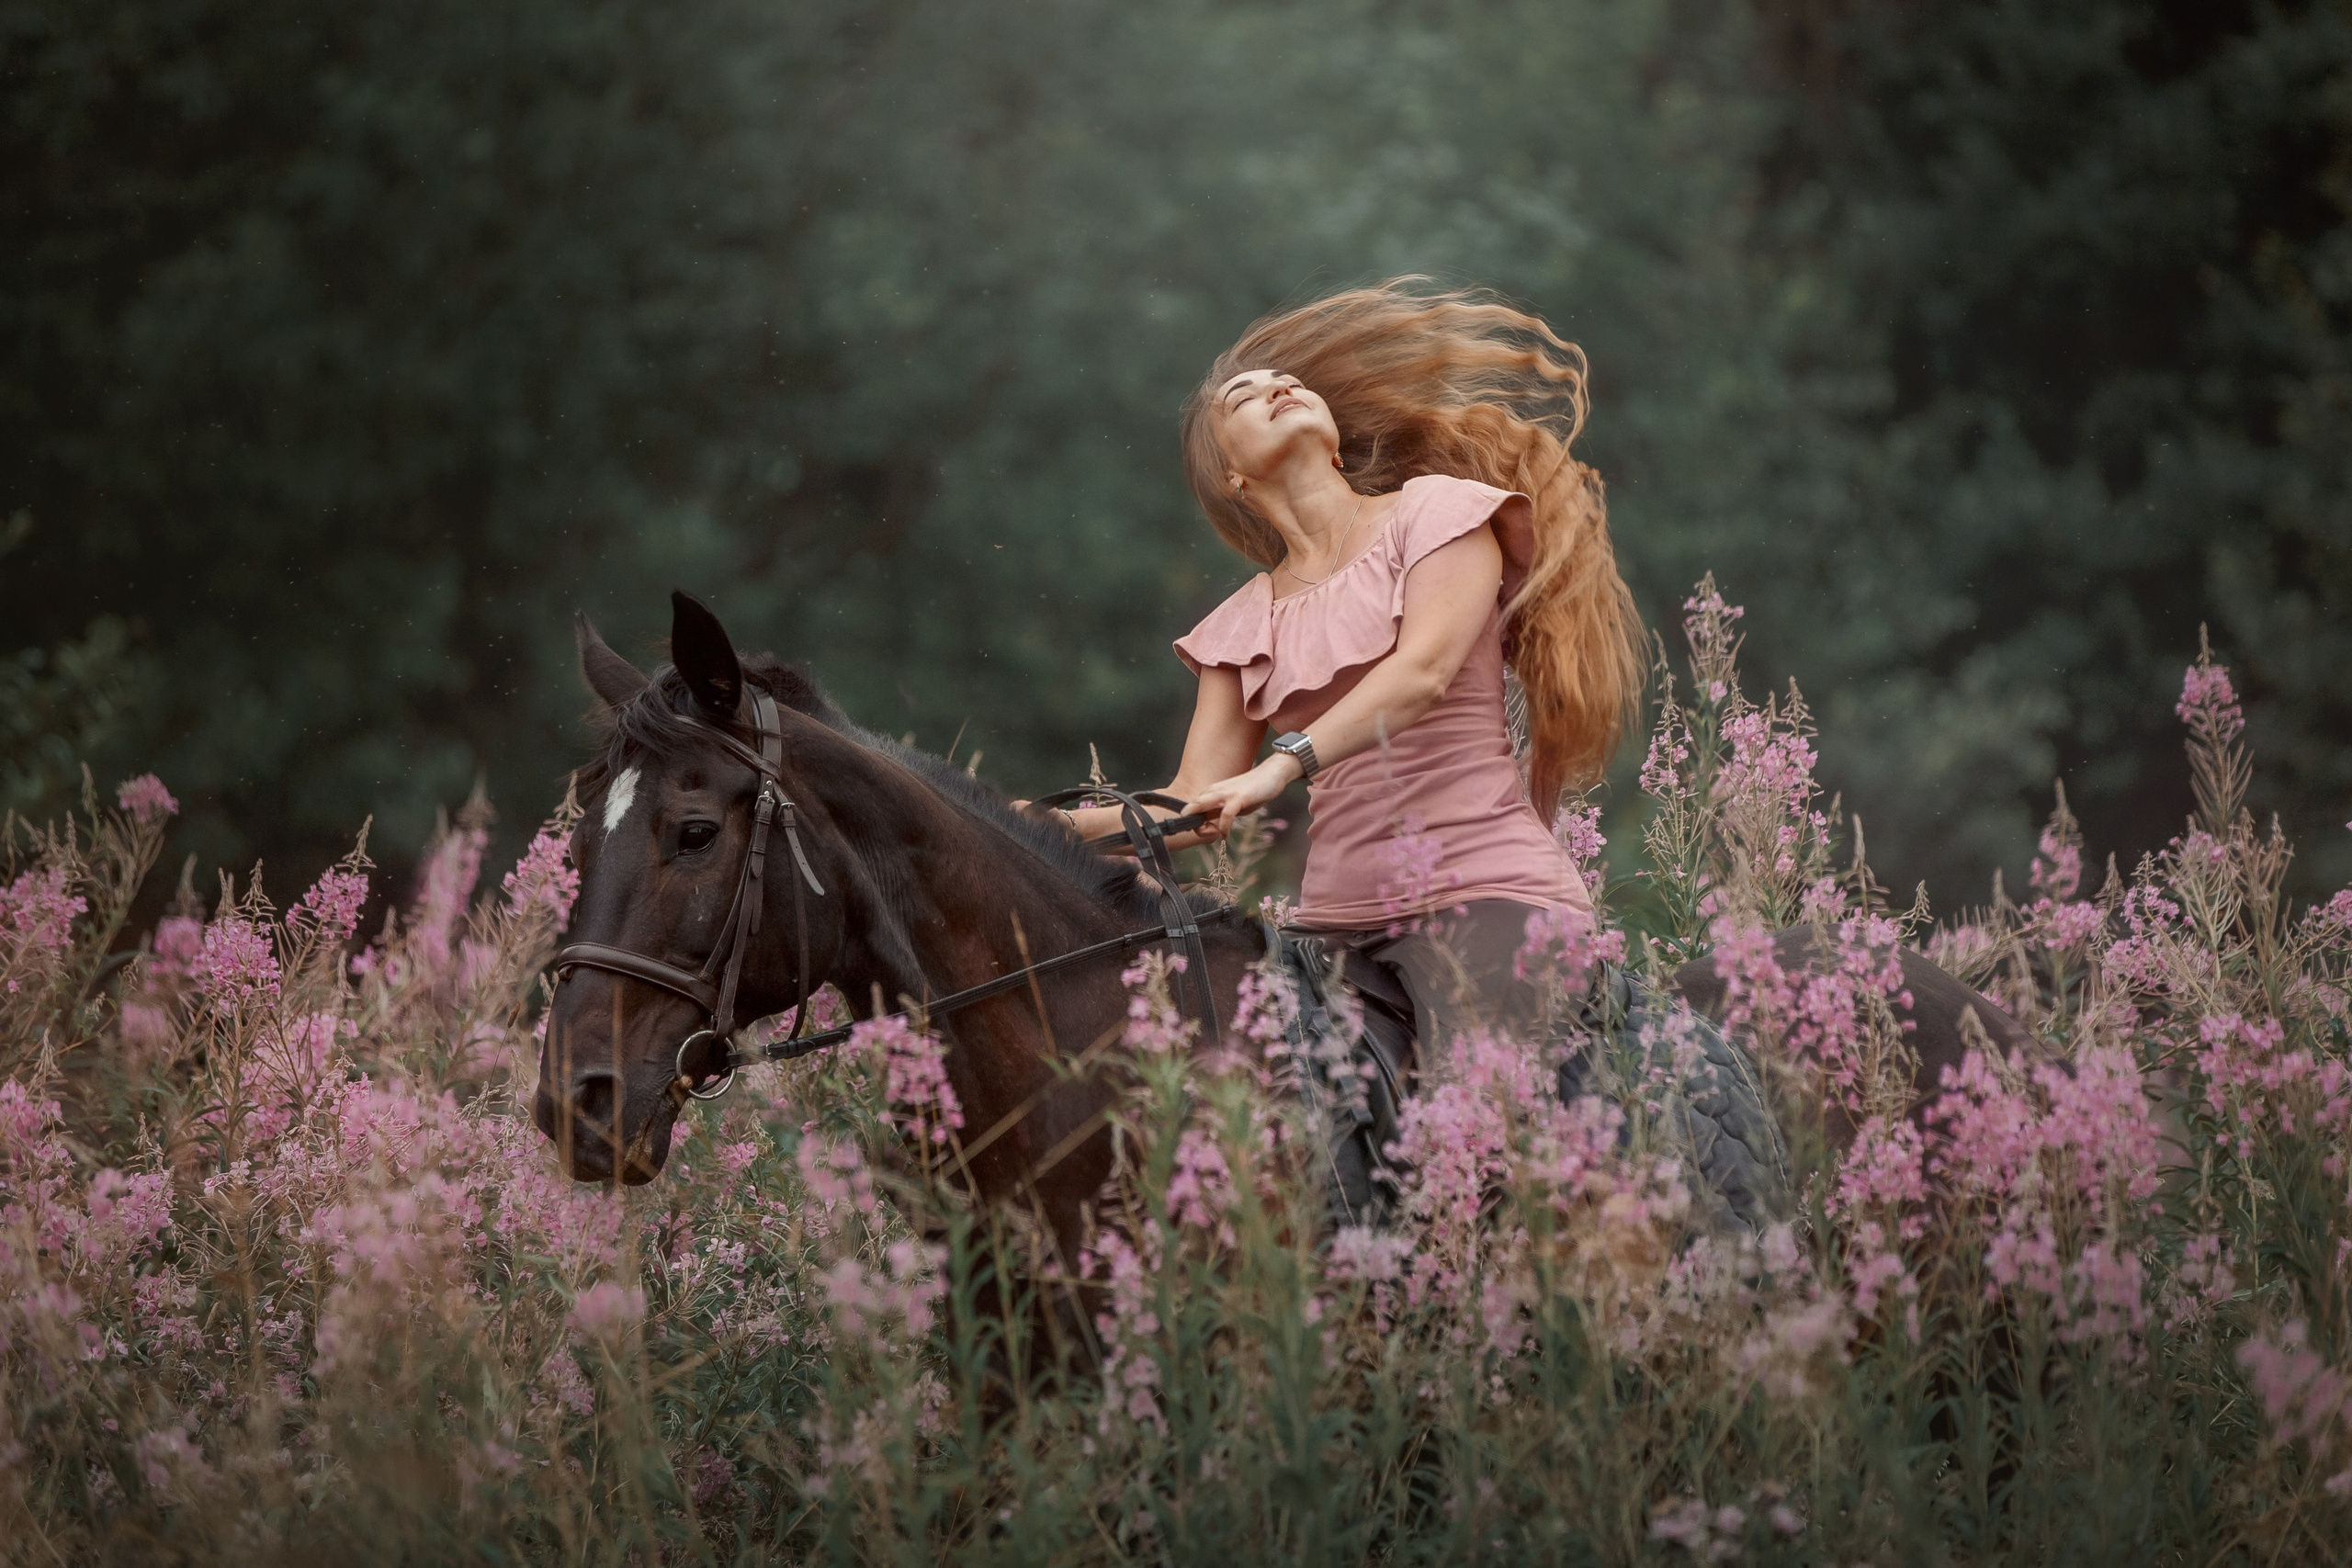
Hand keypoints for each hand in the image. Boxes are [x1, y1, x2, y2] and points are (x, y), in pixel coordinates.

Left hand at [1182, 754, 1302, 839]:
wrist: (1272, 773)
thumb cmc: (1254, 790)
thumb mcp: (1233, 804)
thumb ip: (1221, 813)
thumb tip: (1212, 827)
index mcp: (1212, 792)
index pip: (1192, 808)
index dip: (1193, 823)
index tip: (1204, 833)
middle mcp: (1215, 791)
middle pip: (1191, 807)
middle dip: (1191, 824)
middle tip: (1203, 835)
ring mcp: (1226, 793)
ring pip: (1201, 806)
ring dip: (1202, 825)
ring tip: (1212, 835)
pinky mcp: (1238, 797)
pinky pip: (1225, 814)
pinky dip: (1223, 827)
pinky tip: (1225, 834)